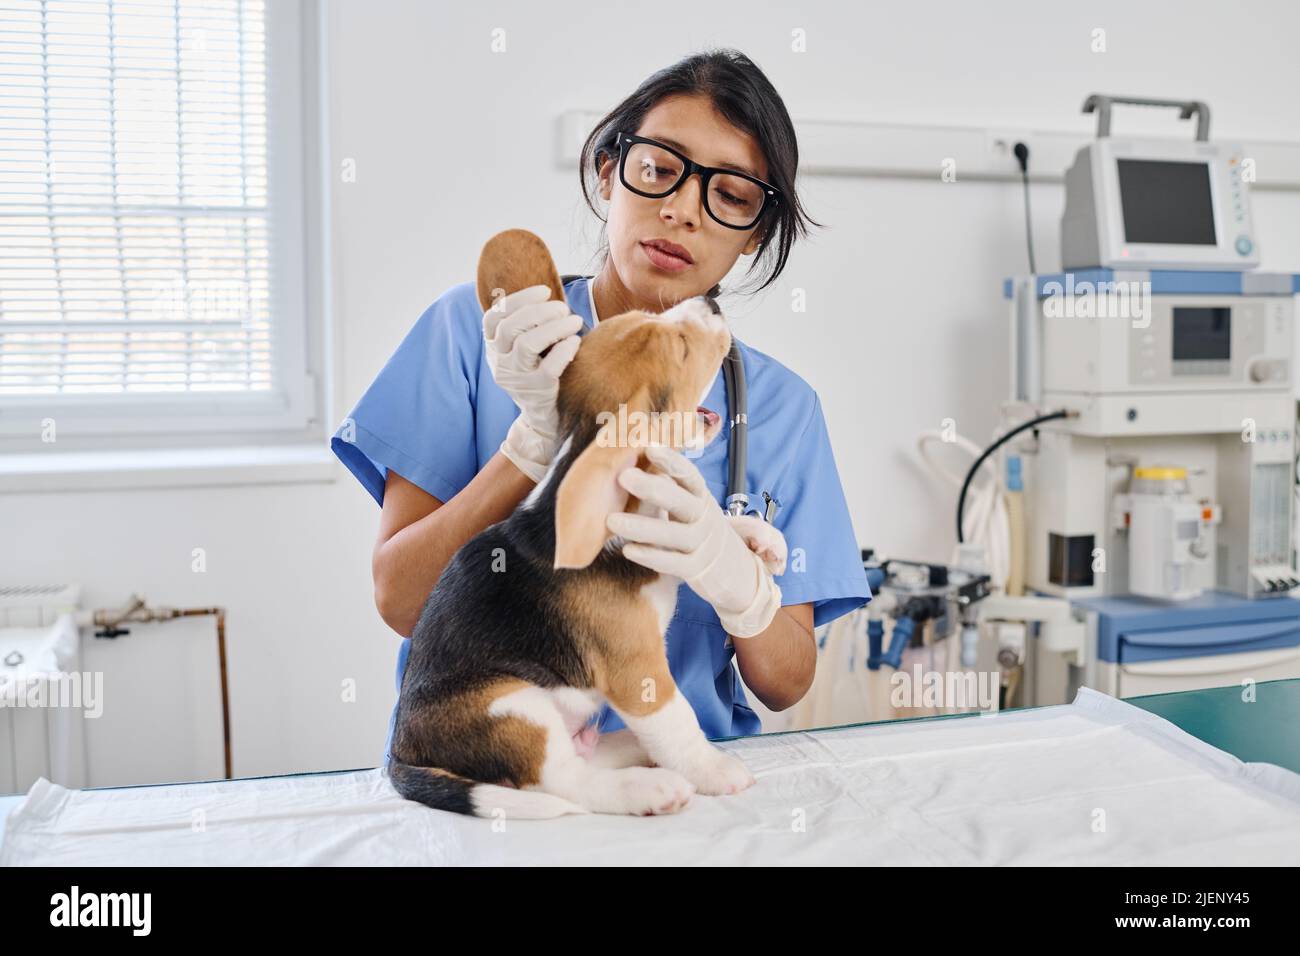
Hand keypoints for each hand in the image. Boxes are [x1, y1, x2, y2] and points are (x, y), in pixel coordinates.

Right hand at [483, 284, 583, 480]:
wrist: (544, 416)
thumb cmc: (540, 371)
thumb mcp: (526, 349)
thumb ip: (528, 325)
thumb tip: (546, 294)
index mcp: (494, 348)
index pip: (493, 318)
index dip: (517, 300)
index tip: (544, 291)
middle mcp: (501, 363)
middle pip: (510, 328)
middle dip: (538, 311)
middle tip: (563, 308)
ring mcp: (517, 378)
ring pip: (527, 345)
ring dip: (553, 327)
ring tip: (574, 321)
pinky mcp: (537, 391)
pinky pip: (548, 368)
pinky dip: (563, 350)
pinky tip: (575, 342)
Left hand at [605, 444, 785, 637]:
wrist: (736, 571)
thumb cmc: (701, 529)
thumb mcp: (691, 503)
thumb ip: (669, 484)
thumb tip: (640, 452)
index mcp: (701, 496)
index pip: (688, 475)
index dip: (671, 460)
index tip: (649, 446)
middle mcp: (704, 517)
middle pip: (681, 501)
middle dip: (653, 488)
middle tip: (624, 476)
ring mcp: (702, 544)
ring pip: (674, 534)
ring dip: (642, 527)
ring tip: (612, 520)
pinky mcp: (697, 569)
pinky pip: (673, 563)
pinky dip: (651, 556)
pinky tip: (628, 550)